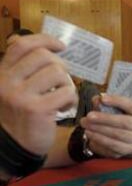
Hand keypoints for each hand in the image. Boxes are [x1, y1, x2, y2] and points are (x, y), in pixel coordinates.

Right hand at [0, 34, 77, 155]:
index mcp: (1, 74)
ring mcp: (21, 96)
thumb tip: (25, 39)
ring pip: (57, 72)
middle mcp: (7, 82)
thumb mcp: (13, 87)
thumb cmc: (21, 114)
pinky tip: (63, 107)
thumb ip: (19, 66)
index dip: (45, 40)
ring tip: (62, 96)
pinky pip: (66, 92)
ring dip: (67, 84)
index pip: (22, 45)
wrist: (17, 146)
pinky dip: (71, 99)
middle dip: (61, 66)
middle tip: (61, 82)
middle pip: (44, 56)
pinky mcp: (37, 109)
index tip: (61, 46)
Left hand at [80, 95, 131, 157]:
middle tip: (89, 116)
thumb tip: (97, 100)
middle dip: (105, 119)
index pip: (130, 105)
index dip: (117, 101)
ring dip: (99, 130)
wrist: (115, 134)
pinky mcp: (125, 151)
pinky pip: (112, 147)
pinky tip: (89, 134)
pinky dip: (99, 140)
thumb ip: (103, 102)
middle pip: (125, 123)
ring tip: (86, 125)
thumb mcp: (109, 107)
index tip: (102, 99)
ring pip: (118, 136)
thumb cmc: (114, 117)